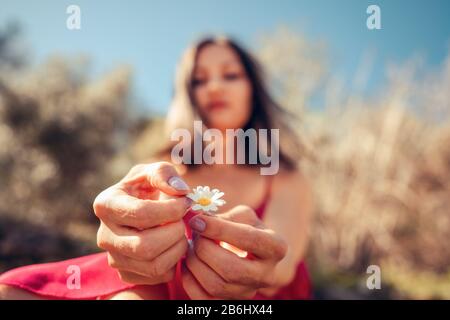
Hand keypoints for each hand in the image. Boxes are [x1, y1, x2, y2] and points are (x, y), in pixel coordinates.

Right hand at [93, 162, 191, 284]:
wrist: (142, 211)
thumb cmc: (149, 188)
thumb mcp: (155, 171)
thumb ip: (165, 174)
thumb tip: (180, 191)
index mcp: (106, 205)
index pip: (141, 214)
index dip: (171, 210)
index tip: (185, 202)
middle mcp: (104, 235)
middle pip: (145, 246)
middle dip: (174, 232)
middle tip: (183, 220)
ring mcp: (114, 258)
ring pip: (154, 265)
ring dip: (178, 248)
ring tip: (181, 232)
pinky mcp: (126, 274)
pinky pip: (159, 276)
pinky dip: (175, 262)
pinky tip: (174, 245)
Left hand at [181, 205, 287, 298]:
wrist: (252, 253)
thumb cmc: (246, 228)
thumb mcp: (243, 215)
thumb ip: (223, 216)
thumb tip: (197, 219)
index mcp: (276, 247)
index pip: (249, 239)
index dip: (219, 229)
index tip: (197, 220)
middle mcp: (267, 275)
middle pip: (231, 268)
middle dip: (204, 249)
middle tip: (194, 234)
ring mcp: (249, 292)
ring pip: (215, 286)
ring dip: (194, 263)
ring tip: (190, 247)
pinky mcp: (231, 303)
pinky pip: (204, 299)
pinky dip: (189, 280)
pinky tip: (189, 263)